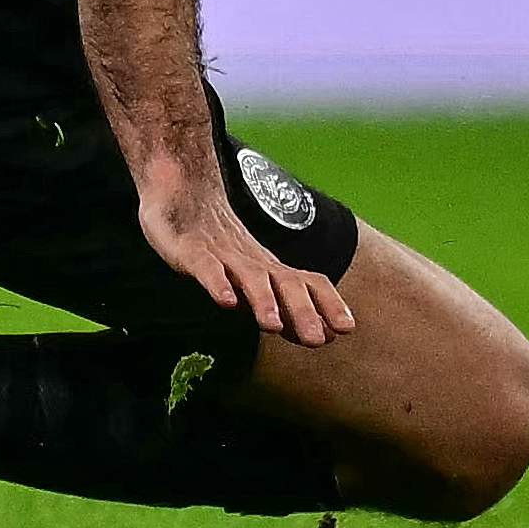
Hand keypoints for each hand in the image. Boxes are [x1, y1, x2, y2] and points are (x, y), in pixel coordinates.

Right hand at [136, 159, 351, 346]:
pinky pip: (206, 268)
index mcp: (269, 268)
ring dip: (263, 300)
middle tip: (317, 340)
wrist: (182, 187)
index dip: (327, 303)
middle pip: (285, 283)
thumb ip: (284, 304)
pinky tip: (226, 302)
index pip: (308, 282)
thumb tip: (325, 335)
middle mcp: (252, 261)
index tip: (346, 329)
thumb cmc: (219, 241)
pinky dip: (217, 284)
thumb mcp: (253, 275)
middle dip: (302, 311)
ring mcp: (222, 255)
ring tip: (271, 325)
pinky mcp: (191, 251)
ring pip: (249, 277)